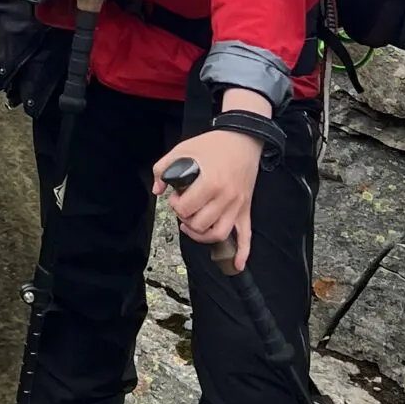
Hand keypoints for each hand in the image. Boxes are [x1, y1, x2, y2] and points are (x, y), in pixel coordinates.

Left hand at [154, 127, 261, 271]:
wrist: (243, 138)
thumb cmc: (213, 144)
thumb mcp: (183, 149)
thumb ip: (163, 169)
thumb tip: (157, 190)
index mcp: (211, 182)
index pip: (186, 208)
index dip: (175, 205)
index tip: (175, 197)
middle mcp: (226, 197)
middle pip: (200, 224)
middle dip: (185, 219)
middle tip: (182, 208)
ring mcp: (237, 205)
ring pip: (218, 234)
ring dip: (202, 236)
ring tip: (191, 226)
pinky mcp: (245, 209)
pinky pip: (247, 236)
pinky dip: (242, 253)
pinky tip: (237, 265)